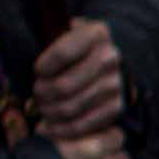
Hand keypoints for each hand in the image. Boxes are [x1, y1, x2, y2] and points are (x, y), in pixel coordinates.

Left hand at [34, 16, 126, 143]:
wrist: (120, 58)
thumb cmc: (85, 45)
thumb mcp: (74, 28)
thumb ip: (55, 34)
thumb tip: (38, 57)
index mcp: (97, 34)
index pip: (62, 54)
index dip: (43, 67)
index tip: (38, 71)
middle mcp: (110, 59)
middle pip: (63, 86)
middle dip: (42, 93)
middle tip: (37, 93)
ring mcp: (115, 86)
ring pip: (68, 107)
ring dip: (48, 111)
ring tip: (42, 108)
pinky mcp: (116, 108)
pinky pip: (81, 125)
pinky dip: (60, 129)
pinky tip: (50, 125)